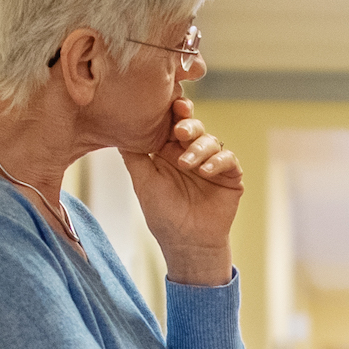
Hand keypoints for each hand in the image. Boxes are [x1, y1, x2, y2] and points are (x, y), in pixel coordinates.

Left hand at [125, 102, 242, 285]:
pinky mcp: (230, 176)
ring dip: (199, 149)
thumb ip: (133, 155)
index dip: (174, 112)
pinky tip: (205, 171)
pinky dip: (217, 162)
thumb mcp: (142, 181)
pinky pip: (228, 159)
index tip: (173, 104)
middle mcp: (191, 153)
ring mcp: (212, 163)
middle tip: (179, 131)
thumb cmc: (162, 214)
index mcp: (170, 151)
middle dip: (188, 124)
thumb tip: (119, 128)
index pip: (173, 124)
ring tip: (187, 164)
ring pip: (211, 140)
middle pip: (194, 127)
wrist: (187, 243)